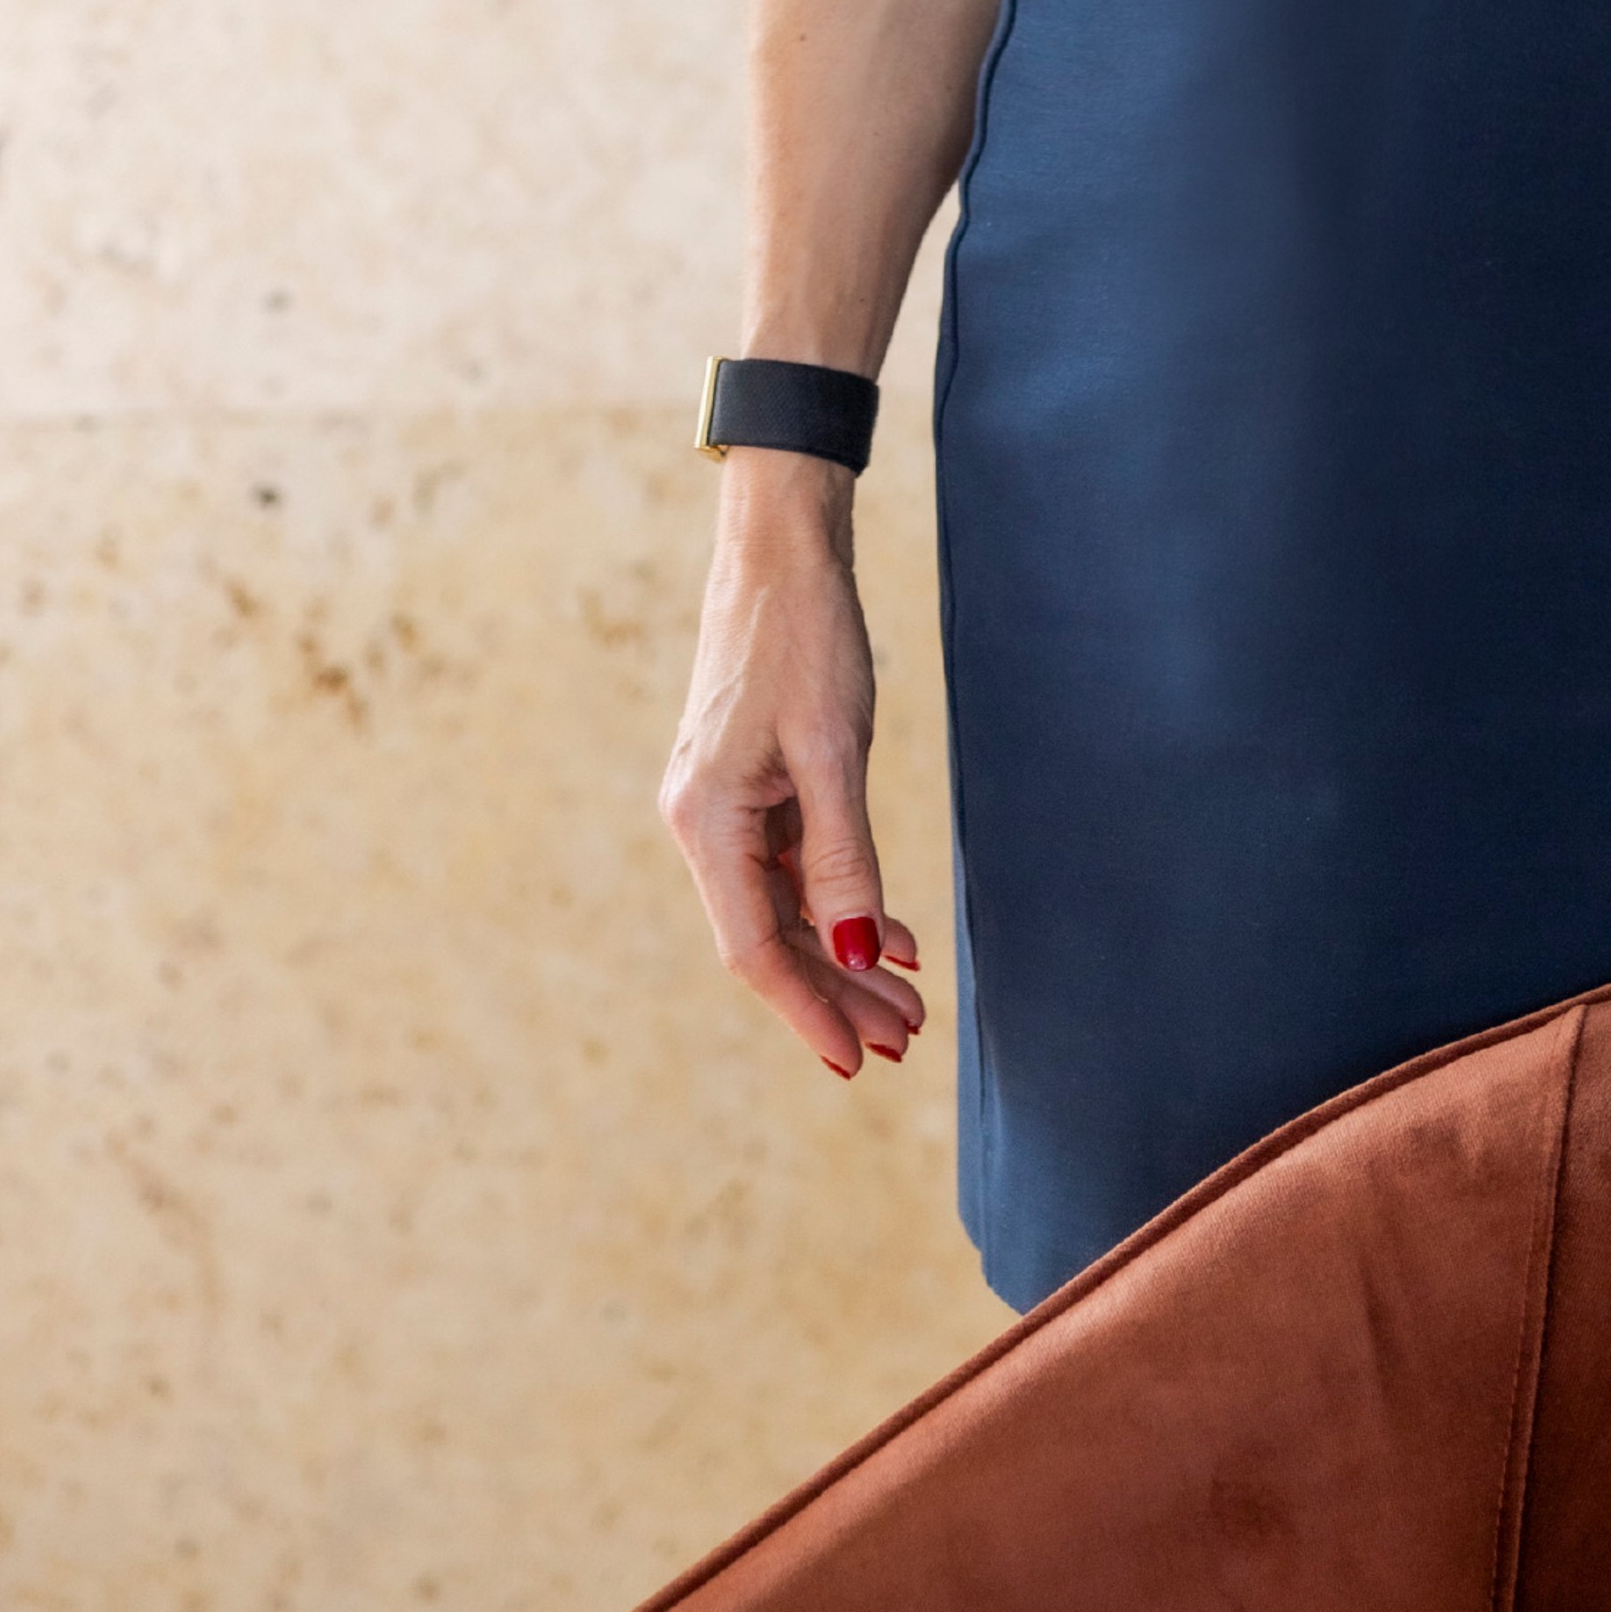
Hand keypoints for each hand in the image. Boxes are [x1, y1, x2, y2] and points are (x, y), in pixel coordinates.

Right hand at [658, 457, 926, 1079]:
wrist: (783, 552)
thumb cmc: (807, 638)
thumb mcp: (834, 750)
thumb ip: (843, 855)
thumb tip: (856, 949)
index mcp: (705, 822)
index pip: (755, 948)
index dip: (808, 1009)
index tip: (856, 1059)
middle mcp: (702, 825)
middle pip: (772, 937)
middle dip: (838, 991)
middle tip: (906, 1038)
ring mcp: (725, 808)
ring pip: (785, 907)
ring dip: (846, 952)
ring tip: (908, 1001)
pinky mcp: (751, 787)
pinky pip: (793, 866)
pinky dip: (840, 900)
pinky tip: (889, 933)